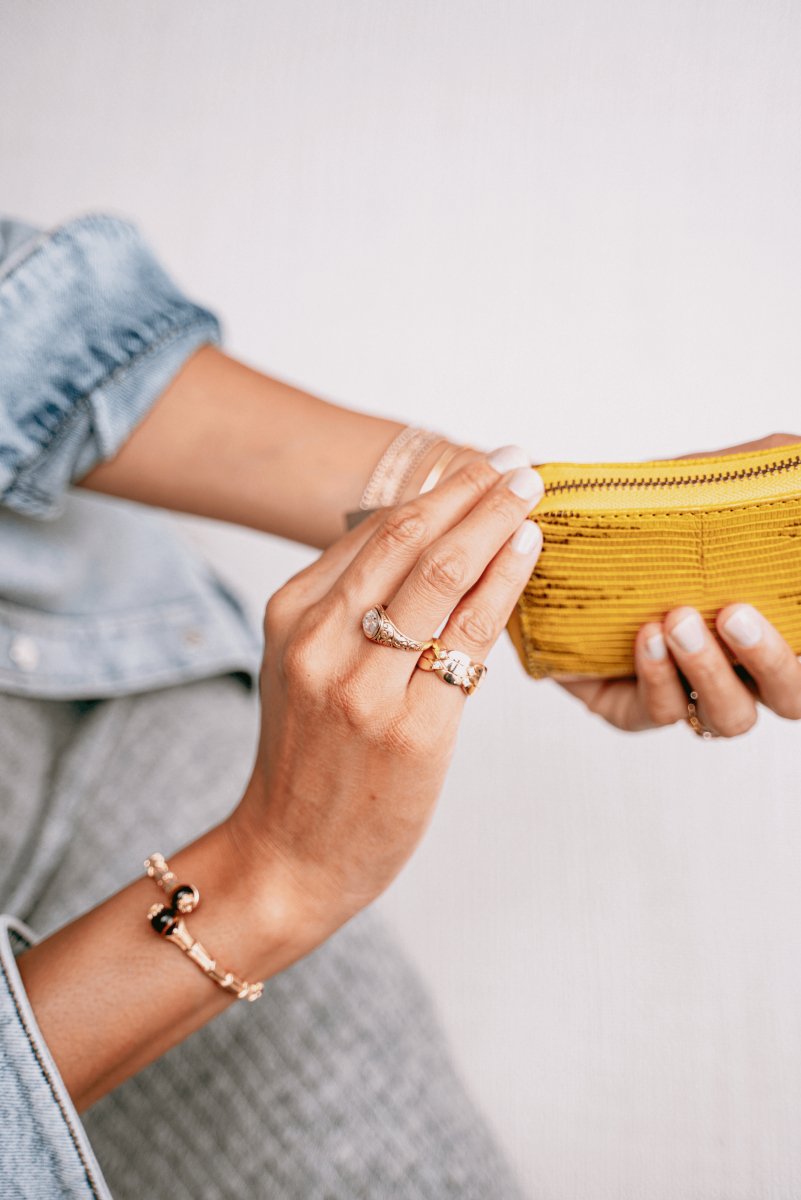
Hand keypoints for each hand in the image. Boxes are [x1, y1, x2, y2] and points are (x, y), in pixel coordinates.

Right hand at [228, 445, 543, 938]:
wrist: (289, 856)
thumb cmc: (306, 762)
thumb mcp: (304, 669)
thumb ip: (347, 609)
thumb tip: (426, 549)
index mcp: (292, 616)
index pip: (375, 532)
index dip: (437, 492)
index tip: (478, 467)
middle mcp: (322, 641)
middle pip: (409, 540)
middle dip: (471, 491)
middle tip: (516, 461)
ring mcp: (364, 685)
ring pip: (440, 576)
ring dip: (494, 522)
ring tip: (531, 490)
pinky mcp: (411, 729)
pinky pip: (466, 637)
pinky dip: (503, 584)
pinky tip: (528, 550)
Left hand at [559, 432, 800, 735]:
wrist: (577, 544)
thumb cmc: (672, 521)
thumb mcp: (723, 489)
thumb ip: (757, 478)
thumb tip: (792, 456)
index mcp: (779, 628)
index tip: (774, 603)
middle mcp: (749, 672)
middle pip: (788, 695)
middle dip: (765, 657)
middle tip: (731, 612)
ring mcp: (697, 695)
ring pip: (728, 716)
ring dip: (706, 671)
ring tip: (673, 621)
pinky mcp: (635, 706)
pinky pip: (653, 713)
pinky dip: (654, 681)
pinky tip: (645, 637)